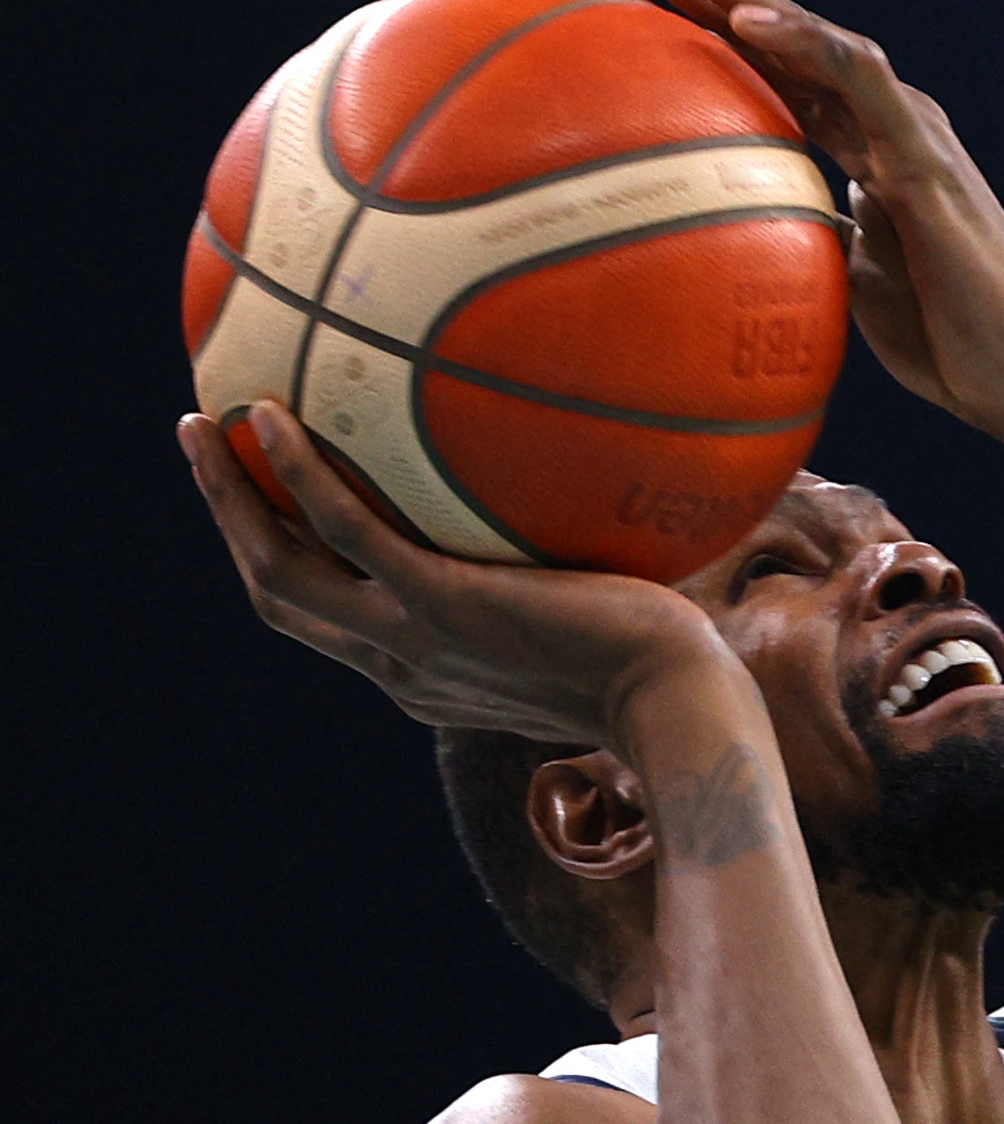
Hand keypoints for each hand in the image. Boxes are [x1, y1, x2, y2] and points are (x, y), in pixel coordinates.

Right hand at [180, 403, 735, 751]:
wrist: (679, 704)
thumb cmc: (657, 662)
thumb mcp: (586, 625)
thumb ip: (555, 585)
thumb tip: (575, 518)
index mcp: (424, 673)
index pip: (329, 619)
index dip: (281, 561)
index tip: (262, 506)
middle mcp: (402, 663)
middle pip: (278, 593)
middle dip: (230, 522)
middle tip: (204, 449)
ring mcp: (415, 637)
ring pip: (281, 569)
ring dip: (231, 498)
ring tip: (204, 428)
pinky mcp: (442, 604)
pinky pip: (346, 532)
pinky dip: (299, 478)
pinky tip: (276, 419)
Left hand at [608, 0, 1003, 436]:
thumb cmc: (944, 341)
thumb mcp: (847, 284)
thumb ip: (805, 240)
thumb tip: (736, 237)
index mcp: (860, 144)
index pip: (770, 66)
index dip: (701, 16)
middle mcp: (884, 119)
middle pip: (781, 30)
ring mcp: (908, 130)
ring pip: (814, 33)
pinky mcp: (925, 156)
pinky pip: (859, 82)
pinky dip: (802, 42)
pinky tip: (744, 20)